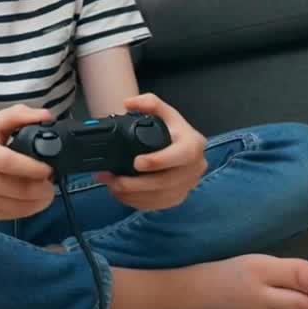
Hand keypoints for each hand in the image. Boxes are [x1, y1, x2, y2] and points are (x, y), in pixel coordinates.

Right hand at [0, 104, 55, 221]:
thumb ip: (20, 114)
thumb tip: (47, 117)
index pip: (9, 163)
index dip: (33, 167)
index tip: (49, 168)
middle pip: (19, 190)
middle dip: (43, 187)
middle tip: (51, 180)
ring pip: (20, 206)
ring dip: (40, 200)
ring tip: (44, 189)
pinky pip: (14, 216)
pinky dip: (30, 208)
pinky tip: (31, 198)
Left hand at [96, 93, 206, 210]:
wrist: (179, 147)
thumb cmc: (170, 129)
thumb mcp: (163, 112)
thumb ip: (149, 103)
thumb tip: (129, 103)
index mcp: (194, 144)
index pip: (183, 154)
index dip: (160, 160)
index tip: (137, 162)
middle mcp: (196, 167)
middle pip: (168, 182)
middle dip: (137, 184)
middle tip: (113, 180)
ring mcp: (188, 186)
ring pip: (160, 197)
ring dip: (132, 195)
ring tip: (111, 186)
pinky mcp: (178, 198)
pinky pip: (157, 205)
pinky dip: (136, 202)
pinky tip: (121, 195)